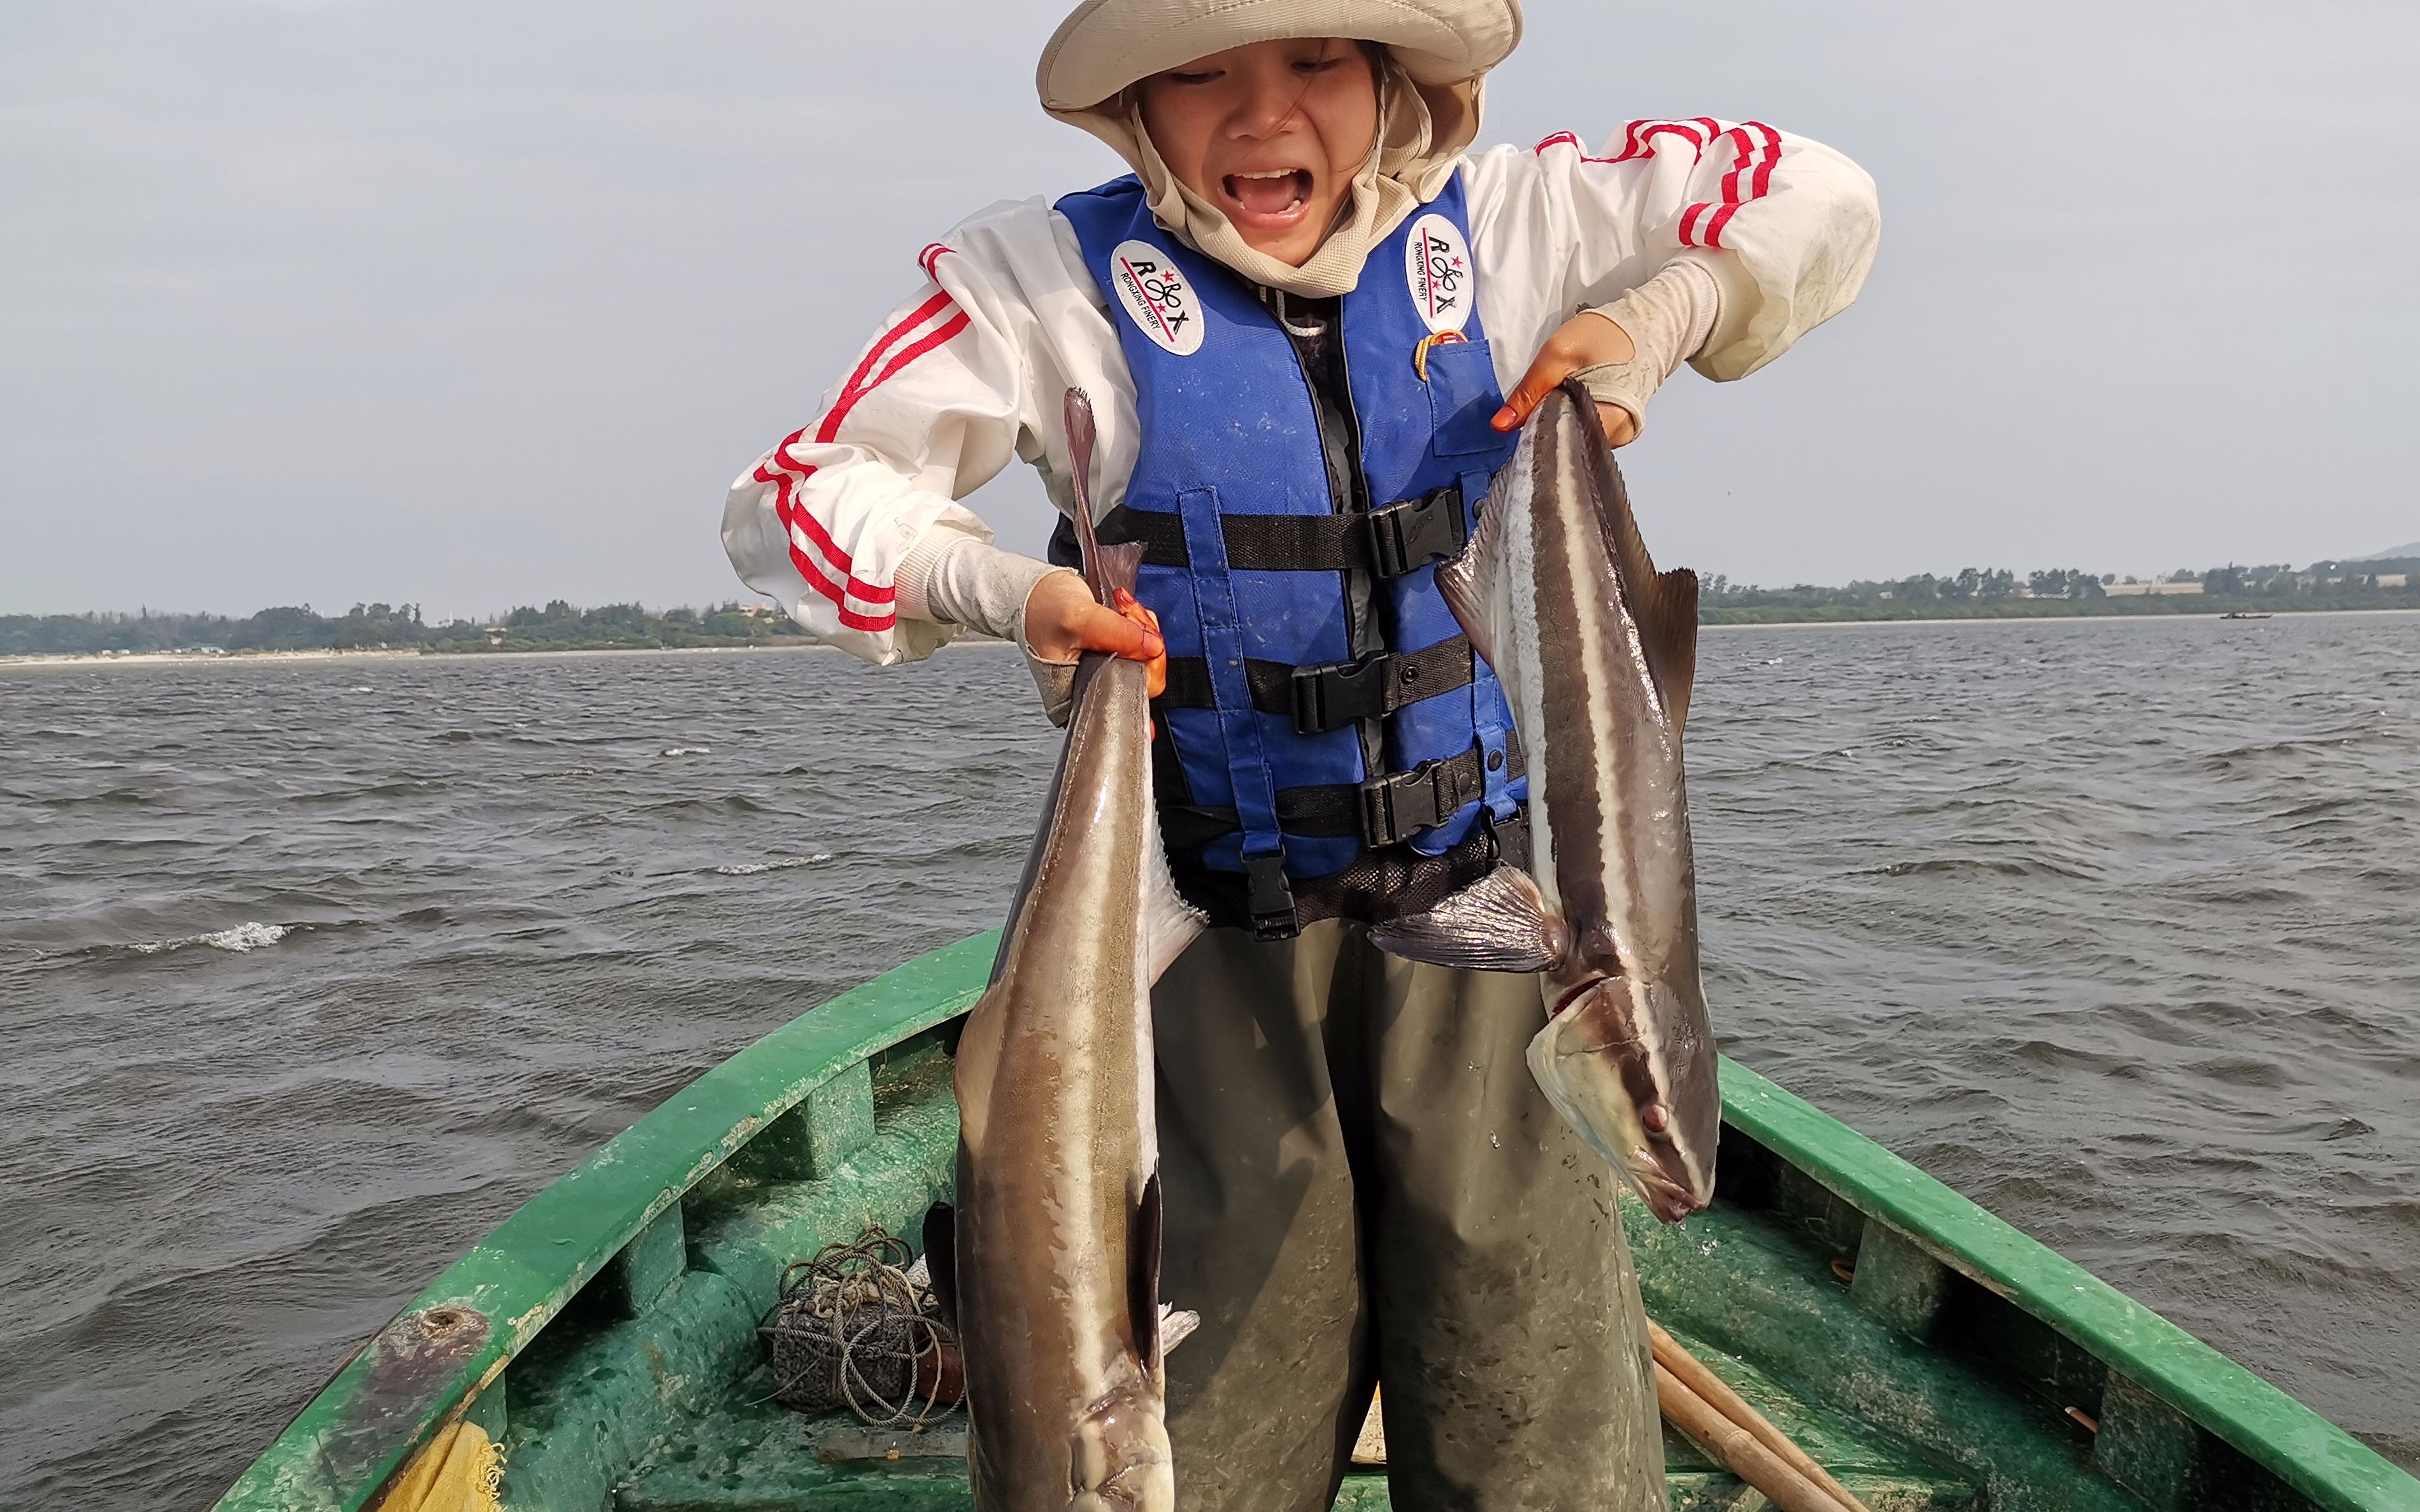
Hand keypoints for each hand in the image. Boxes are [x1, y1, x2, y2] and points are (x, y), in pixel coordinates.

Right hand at [1022, 569, 1167, 697]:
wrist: (1035, 591)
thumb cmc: (1041, 611)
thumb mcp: (1079, 619)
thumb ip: (1117, 634)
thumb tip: (1153, 647)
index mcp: (1081, 696)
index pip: (1130, 698)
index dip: (1146, 669)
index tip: (1144, 640)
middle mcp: (1097, 688)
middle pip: (1145, 676)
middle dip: (1146, 639)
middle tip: (1129, 613)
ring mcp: (1108, 670)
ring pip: (1148, 657)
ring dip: (1143, 626)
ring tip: (1122, 608)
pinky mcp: (1115, 653)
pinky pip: (1144, 643)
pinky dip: (1140, 623)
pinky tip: (1125, 610)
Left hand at [1490, 310, 1640, 445]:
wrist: (1644, 325)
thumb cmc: (1605, 335)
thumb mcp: (1557, 356)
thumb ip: (1529, 393)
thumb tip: (1499, 426)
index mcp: (1608, 421)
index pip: (1561, 444)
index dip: (1536, 433)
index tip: (1523, 421)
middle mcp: (1618, 436)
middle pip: (1568, 445)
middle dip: (1547, 428)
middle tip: (1538, 405)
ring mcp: (1620, 434)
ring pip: (1576, 438)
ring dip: (1560, 423)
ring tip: (1556, 400)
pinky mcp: (1619, 427)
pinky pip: (1587, 431)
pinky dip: (1573, 419)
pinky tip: (1569, 403)